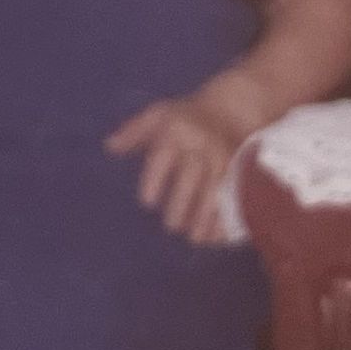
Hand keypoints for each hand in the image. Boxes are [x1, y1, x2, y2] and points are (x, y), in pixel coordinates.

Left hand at [105, 94, 253, 243]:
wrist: (227, 110)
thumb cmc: (183, 119)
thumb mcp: (156, 116)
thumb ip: (133, 133)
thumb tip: (109, 147)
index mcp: (176, 130)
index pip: (164, 155)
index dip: (155, 178)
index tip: (146, 202)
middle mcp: (201, 143)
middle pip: (192, 174)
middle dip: (183, 202)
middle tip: (171, 226)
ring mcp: (223, 157)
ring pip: (217, 188)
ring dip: (207, 215)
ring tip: (195, 239)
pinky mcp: (241, 170)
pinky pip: (237, 195)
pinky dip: (228, 216)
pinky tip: (218, 237)